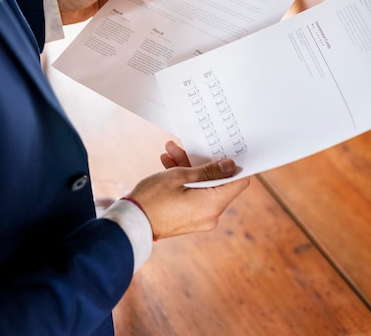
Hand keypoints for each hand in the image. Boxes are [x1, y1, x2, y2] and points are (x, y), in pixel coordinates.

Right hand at [129, 147, 249, 239]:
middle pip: (216, 182)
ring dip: (188, 169)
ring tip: (169, 152)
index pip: (238, 182)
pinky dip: (184, 182)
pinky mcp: (190, 219)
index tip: (224, 150)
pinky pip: (194, 196)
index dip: (234, 165)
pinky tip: (168, 165)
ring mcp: (200, 219)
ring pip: (202, 187)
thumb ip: (208, 170)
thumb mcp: (180, 176)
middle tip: (183, 147)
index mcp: (213, 204)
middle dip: (200, 162)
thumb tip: (230, 165)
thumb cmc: (153, 198)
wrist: (131, 223)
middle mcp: (211, 215)